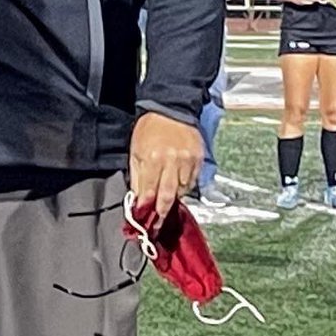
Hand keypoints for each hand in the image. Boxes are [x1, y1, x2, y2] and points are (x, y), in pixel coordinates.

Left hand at [129, 112, 202, 230]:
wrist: (170, 110)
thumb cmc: (149, 130)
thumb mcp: (135, 151)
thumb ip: (137, 176)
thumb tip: (138, 198)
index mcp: (152, 159)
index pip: (149, 191)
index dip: (147, 208)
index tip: (145, 221)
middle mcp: (171, 161)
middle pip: (168, 195)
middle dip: (162, 212)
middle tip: (158, 224)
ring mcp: (188, 161)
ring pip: (182, 190)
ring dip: (174, 198)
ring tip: (167, 201)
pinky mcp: (199, 159)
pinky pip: (192, 181)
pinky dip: (185, 187)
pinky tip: (178, 185)